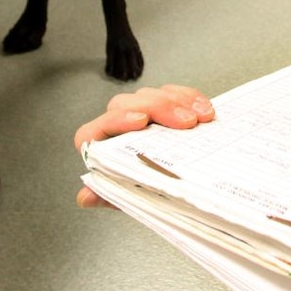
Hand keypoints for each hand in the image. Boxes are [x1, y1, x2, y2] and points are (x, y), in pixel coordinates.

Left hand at [74, 85, 214, 206]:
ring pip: (150, 95)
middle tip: (186, 122)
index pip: (95, 130)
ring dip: (178, 103)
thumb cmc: (143, 190)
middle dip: (160, 108)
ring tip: (200, 118)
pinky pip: (171, 92)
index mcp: (98, 146)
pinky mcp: (160, 105)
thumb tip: (86, 197)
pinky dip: (189, 99)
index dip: (117, 122)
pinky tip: (204, 110)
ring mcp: (138, 111)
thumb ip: (109, 195)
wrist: (171, 187)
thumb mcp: (128, 196)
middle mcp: (114, 124)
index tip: (142, 122)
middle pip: (127, 104)